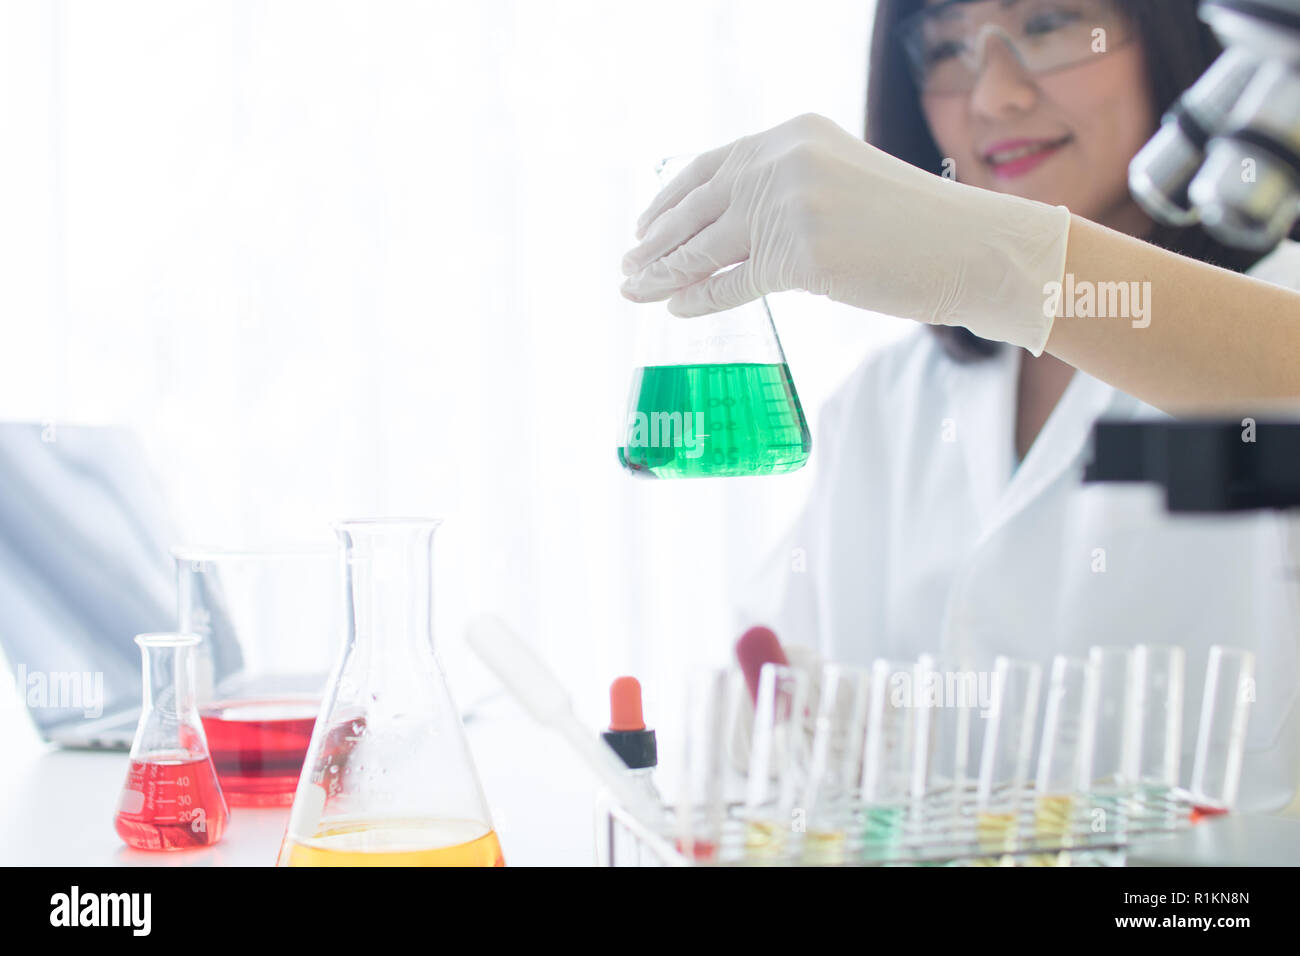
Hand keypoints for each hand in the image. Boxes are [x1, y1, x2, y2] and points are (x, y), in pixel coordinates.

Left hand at [620, 113, 1071, 354]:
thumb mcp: (840, 184)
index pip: (711, 166)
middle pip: (698, 206)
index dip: (669, 199)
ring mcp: (791, 207)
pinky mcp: (801, 256)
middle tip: (626, 266)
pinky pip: (731, 283)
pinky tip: (676, 310)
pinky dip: (699, 298)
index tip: (643, 224)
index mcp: (791, 136)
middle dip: (655, 240)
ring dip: (663, 272)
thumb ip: (785, 193)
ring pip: (705, 246)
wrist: (971, 247)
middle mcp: (783, 162)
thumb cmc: (914, 225)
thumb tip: (728, 233)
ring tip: (634, 291)